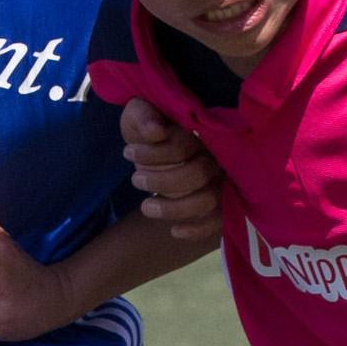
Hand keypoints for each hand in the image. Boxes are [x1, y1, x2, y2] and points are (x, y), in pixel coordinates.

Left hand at [121, 97, 225, 244]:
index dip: (154, 153)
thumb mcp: (138, 113)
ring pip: (208, 198)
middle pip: (199, 173)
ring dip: (174, 208)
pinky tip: (174, 232)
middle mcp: (215, 153)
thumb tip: (156, 131)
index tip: (127, 152)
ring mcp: (219, 178)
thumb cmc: (148, 125)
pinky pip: (218, 218)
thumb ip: (144, 115)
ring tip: (145, 208)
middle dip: (161, 182)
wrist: (154, 140)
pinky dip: (198, 229)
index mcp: (199, 129)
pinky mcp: (217, 198)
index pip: (183, 145)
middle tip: (135, 180)